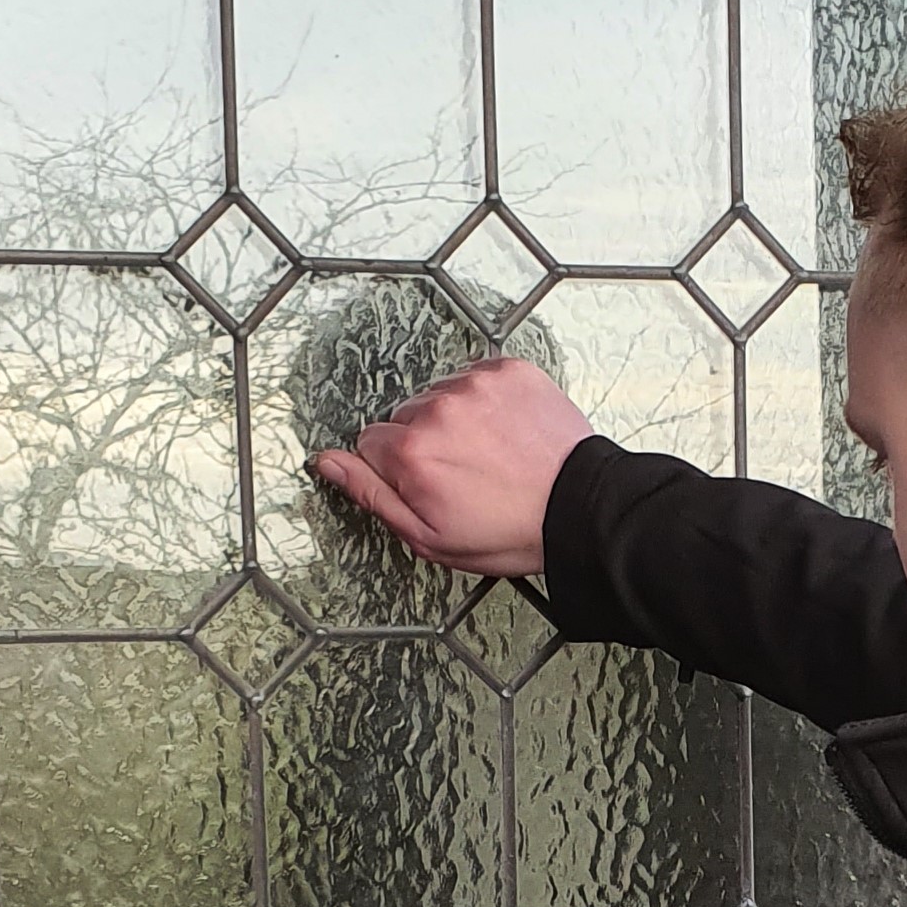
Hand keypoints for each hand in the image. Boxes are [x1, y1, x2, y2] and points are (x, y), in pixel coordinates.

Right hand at [308, 357, 594, 580]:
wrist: (580, 508)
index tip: (429, 485)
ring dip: (456, 419)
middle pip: (405, 417)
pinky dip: (486, 400)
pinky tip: (506, 432)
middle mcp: (437, 408)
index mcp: (410, 452)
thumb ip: (371, 494)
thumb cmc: (509, 532)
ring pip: (439, 396)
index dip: (397, 470)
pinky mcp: (508, 370)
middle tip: (465, 473)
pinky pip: (476, 376)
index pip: (370, 443)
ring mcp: (475, 384)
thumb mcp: (429, 536)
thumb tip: (326, 461)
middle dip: (425, 443)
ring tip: (490, 453)